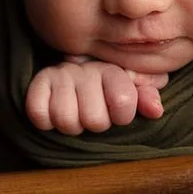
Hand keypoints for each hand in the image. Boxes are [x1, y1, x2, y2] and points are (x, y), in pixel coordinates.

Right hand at [25, 58, 167, 133]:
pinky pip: (38, 113)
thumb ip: (147, 97)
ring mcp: (60, 75)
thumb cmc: (107, 86)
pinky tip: (54, 112)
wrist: (72, 68)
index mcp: (113, 70)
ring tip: (75, 114)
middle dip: (95, 124)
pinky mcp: (37, 83)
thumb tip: (155, 110)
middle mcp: (86, 69)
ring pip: (66, 120)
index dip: (122, 117)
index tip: (117, 111)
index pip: (124, 103)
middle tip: (93, 114)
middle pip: (94, 120)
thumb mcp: (133, 88)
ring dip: (71, 126)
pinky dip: (46, 121)